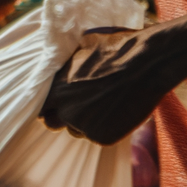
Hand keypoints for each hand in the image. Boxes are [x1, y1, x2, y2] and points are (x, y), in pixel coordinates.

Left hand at [39, 28, 164, 144]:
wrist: (147, 63)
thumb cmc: (116, 48)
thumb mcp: (82, 49)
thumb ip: (66, 65)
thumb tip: (60, 59)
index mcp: (56, 88)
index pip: (39, 106)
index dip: (47, 105)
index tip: (54, 103)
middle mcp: (65, 110)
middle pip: (53, 123)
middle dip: (62, 117)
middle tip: (79, 107)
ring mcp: (84, 126)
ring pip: (77, 130)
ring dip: (85, 122)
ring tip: (105, 103)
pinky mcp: (103, 137)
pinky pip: (99, 136)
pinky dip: (106, 128)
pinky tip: (119, 110)